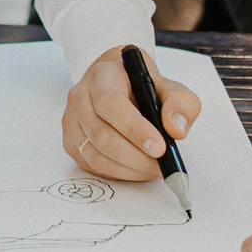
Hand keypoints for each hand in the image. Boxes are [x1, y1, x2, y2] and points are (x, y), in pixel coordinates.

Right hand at [63, 46, 199, 179]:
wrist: (120, 86)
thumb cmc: (143, 88)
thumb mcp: (170, 88)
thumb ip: (181, 104)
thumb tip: (176, 129)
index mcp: (102, 77)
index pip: (111, 104)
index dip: (135, 129)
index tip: (160, 147)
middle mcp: (80, 97)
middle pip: (101, 135)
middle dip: (136, 157)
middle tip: (161, 166)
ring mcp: (72, 121)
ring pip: (96, 155)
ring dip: (129, 169)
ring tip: (153, 169)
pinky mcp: (71, 142)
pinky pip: (93, 166)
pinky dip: (119, 174)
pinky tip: (137, 169)